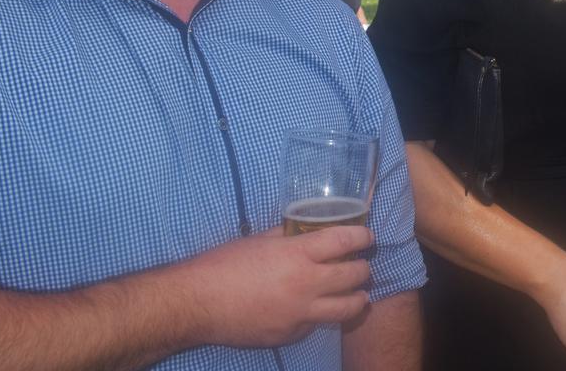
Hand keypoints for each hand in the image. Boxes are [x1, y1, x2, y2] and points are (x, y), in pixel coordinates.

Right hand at [179, 224, 372, 347]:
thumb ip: (288, 235)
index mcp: (298, 254)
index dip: (363, 237)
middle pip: (354, 276)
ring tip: (358, 292)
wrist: (198, 304)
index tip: (367, 237)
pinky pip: (318, 324)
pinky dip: (323, 315)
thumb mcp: (259, 239)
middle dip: (364, 268)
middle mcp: (307, 284)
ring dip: (358, 297)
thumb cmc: (224, 264)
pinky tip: (317, 308)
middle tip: (361, 264)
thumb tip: (308, 230)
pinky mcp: (292, 334)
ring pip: (348, 308)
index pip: (346, 241)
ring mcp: (302, 313)